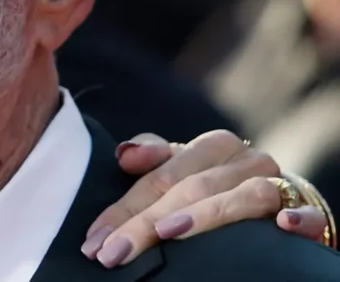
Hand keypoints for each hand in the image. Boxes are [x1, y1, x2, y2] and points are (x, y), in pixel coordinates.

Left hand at [80, 130, 327, 267]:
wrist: (284, 202)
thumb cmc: (220, 187)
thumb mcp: (184, 172)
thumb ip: (154, 159)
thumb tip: (123, 154)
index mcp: (211, 146)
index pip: (157, 178)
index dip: (122, 211)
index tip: (93, 241)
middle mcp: (244, 159)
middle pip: (189, 188)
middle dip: (146, 223)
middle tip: (114, 254)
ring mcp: (277, 184)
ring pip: (240, 196)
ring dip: (205, 215)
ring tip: (168, 233)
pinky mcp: (307, 209)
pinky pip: (306, 212)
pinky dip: (298, 217)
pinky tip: (283, 226)